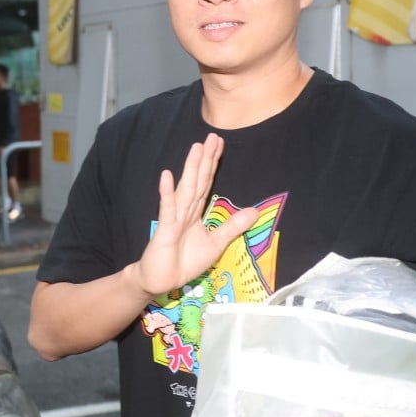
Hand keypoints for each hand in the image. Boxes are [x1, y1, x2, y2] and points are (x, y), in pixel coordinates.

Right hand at [129, 133, 257, 297]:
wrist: (160, 280)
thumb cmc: (184, 262)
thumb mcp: (215, 244)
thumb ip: (233, 227)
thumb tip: (254, 211)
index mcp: (195, 212)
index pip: (206, 183)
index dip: (213, 164)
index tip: (220, 144)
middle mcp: (185, 210)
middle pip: (197, 180)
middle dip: (205, 159)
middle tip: (212, 136)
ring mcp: (174, 218)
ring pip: (185, 190)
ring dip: (190, 169)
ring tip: (196, 148)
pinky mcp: (165, 230)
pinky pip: (168, 210)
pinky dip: (167, 193)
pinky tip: (167, 175)